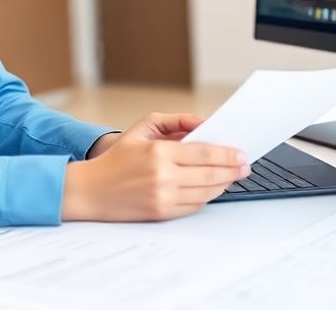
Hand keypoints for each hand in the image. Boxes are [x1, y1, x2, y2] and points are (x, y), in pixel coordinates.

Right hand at [61, 113, 248, 221]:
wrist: (90, 191)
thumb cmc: (116, 159)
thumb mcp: (141, 129)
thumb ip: (173, 121)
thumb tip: (202, 124)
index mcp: (159, 153)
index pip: (205, 154)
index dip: (228, 154)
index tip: (241, 153)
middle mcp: (163, 177)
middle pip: (211, 175)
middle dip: (233, 170)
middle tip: (245, 166)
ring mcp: (163, 198)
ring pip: (206, 192)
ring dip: (224, 184)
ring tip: (232, 176)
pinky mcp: (161, 213)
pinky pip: (194, 206)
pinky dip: (207, 197)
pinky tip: (212, 188)